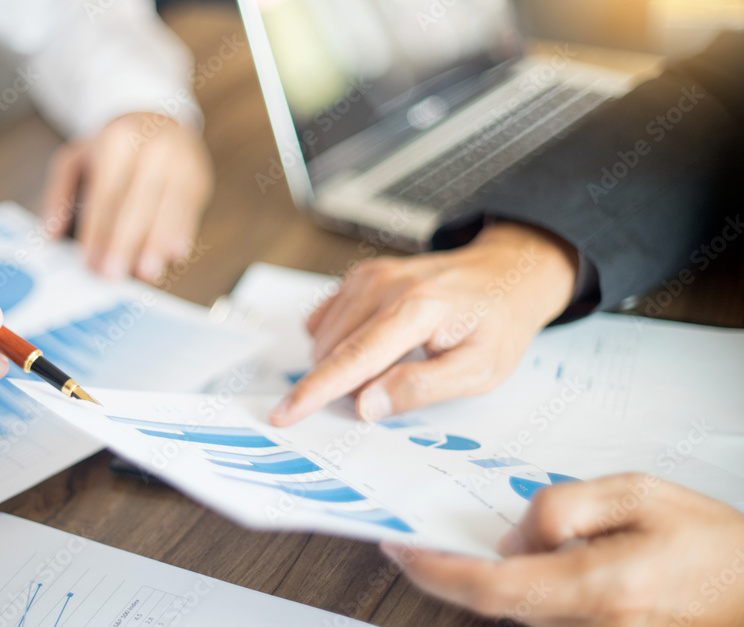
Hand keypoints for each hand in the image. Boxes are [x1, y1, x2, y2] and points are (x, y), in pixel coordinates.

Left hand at [42, 112, 212, 282]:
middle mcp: (151, 149)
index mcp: (116, 142)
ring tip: (145, 274)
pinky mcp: (198, 179)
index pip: (105, 194)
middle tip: (111, 274)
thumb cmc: (112, 149)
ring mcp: (179, 163)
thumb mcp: (76, 158)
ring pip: (167, 211)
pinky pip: (189, 211)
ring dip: (155, 245)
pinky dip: (181, 235)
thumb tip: (50, 234)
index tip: (89, 261)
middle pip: (136, 204)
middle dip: (123, 243)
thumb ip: (59, 194)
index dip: (97, 231)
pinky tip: (174, 257)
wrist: (157, 122)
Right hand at [270, 222, 578, 425]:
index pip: (353, 359)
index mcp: (418, 310)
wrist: (505, 275)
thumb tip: (366, 405)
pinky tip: (371, 344)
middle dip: (342, 385)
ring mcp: (371, 276)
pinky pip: (326, 318)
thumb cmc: (496, 326)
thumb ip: (422, 388)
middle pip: (332, 351)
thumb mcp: (479, 371)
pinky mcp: (362, 275)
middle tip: (390, 390)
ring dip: (341, 365)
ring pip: (324, 337)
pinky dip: (337, 341)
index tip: (283, 415)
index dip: (315, 391)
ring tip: (393, 364)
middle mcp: (387, 286)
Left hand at [382, 474, 743, 625]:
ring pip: (517, 610)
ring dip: (485, 578)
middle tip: (416, 540)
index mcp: (599, 589)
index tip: (399, 548)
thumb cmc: (712, 543)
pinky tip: (521, 560)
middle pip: (495, 604)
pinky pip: (542, 616)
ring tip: (463, 541)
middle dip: (451, 572)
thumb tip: (511, 540)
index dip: (436, 571)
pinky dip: (519, 588)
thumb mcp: (638, 496)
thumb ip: (563, 509)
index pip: (492, 588)